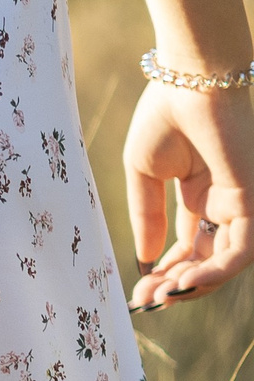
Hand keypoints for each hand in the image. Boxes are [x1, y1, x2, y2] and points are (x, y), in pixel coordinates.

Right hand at [124, 77, 253, 310]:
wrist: (188, 82)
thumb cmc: (164, 116)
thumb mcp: (143, 175)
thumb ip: (148, 217)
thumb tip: (146, 257)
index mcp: (202, 192)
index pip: (191, 245)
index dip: (167, 270)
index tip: (139, 288)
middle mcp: (225, 201)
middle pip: (208, 258)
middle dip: (176, 283)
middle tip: (146, 298)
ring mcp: (241, 202)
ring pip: (227, 261)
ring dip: (194, 285)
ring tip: (161, 295)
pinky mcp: (251, 199)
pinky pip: (241, 249)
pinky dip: (214, 272)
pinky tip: (182, 282)